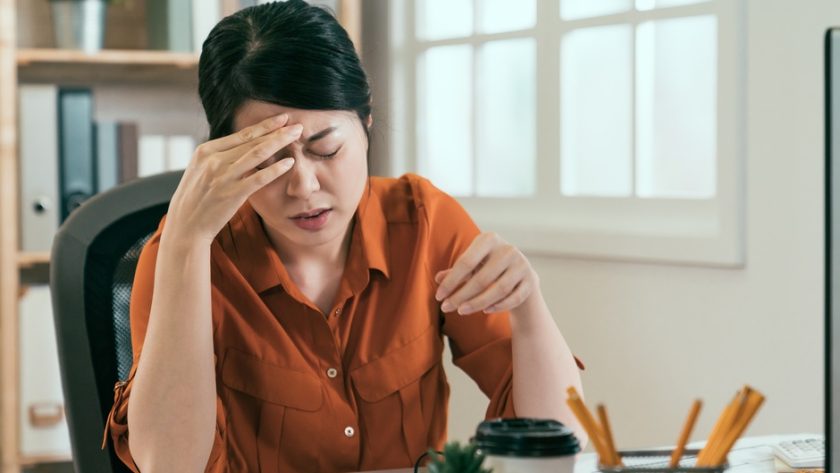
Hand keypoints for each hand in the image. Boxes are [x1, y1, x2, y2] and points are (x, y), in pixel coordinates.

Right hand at [164, 114, 301, 243]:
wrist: (186, 226)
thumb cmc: (195, 199)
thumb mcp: (200, 171)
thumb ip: (219, 157)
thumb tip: (242, 146)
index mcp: (205, 151)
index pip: (241, 134)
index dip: (265, 125)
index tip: (282, 119)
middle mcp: (214, 160)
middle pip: (252, 141)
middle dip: (278, 131)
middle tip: (297, 125)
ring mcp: (223, 176)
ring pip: (258, 153)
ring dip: (280, 142)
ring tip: (297, 136)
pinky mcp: (233, 194)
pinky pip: (260, 177)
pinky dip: (276, 168)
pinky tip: (290, 162)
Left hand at [434, 232, 538, 315]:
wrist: (519, 272)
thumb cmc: (488, 267)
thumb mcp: (471, 265)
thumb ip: (455, 272)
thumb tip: (438, 279)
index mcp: (489, 239)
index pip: (466, 262)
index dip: (451, 281)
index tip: (438, 296)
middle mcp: (508, 249)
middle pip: (482, 278)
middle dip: (461, 295)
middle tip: (447, 307)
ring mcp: (522, 265)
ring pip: (498, 290)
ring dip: (477, 303)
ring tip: (461, 311)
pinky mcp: (531, 280)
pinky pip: (513, 298)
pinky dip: (498, 306)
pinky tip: (484, 311)